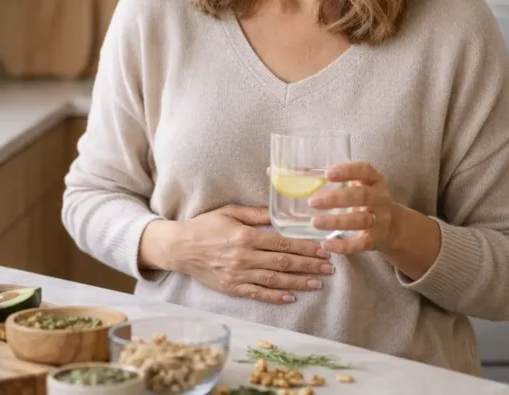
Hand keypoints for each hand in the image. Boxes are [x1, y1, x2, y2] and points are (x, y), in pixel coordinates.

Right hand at [142, 205, 334, 304]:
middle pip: (283, 262)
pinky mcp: (232, 288)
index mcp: (245, 236)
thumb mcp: (229, 212)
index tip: (323, 249)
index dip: (305, 247)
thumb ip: (256, 214)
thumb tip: (279, 213)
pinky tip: (292, 297)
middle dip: (309, 265)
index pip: (282, 243)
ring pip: (275, 280)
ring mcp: (238, 275)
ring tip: (318, 283)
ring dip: (299, 282)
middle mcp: (244, 257)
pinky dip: (276, 296)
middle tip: (329, 267)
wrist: (179, 247)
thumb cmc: (205, 226)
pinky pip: (258, 294)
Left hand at [307, 162, 399, 253]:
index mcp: (375, 181)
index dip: (348, 171)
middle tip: (312, 202)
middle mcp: (380, 199)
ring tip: (315, 222)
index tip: (328, 174)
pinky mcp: (376, 240)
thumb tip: (308, 177)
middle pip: (361, 196)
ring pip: (360, 220)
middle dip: (336, 198)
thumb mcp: (362, 186)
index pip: (366, 171)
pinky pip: (360, 244)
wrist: (394, 228)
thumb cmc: (368, 202)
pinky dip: (343, 246)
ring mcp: (380, 220)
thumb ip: (343, 179)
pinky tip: (326, 244)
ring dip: (336, 222)